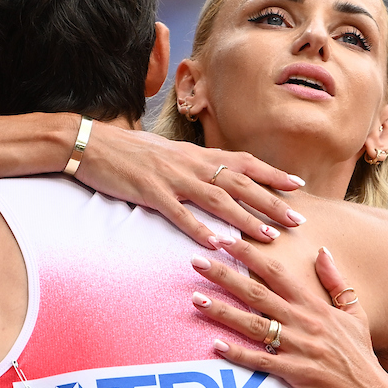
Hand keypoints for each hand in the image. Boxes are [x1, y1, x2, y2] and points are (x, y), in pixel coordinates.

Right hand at [78, 125, 305, 245]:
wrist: (90, 142)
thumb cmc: (128, 150)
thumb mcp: (167, 152)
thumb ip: (192, 164)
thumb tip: (213, 174)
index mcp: (196, 154)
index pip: (244, 162)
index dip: (272, 174)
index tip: (297, 186)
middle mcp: (191, 163)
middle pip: (240, 183)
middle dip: (271, 202)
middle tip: (297, 220)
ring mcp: (171, 177)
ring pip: (218, 199)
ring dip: (245, 220)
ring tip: (268, 237)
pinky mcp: (150, 192)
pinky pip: (179, 213)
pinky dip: (199, 229)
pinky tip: (216, 245)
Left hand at [189, 241, 387, 387]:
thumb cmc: (360, 354)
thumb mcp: (354, 312)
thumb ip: (335, 281)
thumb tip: (322, 251)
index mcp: (315, 305)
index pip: (277, 272)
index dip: (250, 254)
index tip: (225, 240)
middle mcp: (305, 322)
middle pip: (258, 293)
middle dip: (225, 275)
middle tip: (197, 261)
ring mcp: (300, 347)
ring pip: (255, 325)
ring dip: (224, 311)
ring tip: (196, 300)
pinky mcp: (297, 373)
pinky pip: (262, 362)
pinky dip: (239, 355)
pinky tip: (216, 346)